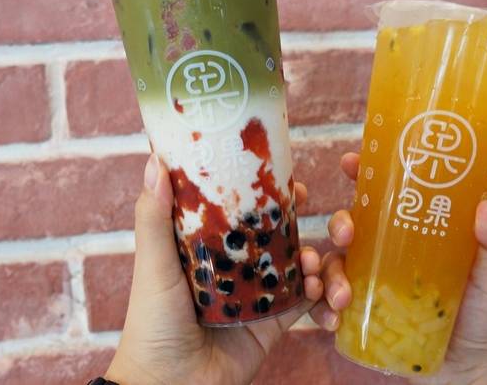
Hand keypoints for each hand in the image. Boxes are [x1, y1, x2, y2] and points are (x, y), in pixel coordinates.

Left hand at [105, 154, 325, 384]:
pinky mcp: (273, 323)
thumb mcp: (154, 266)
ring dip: (320, 263)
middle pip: (283, 234)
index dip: (274, 194)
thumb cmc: (152, 324)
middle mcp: (238, 265)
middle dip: (312, 226)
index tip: (295, 184)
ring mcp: (258, 294)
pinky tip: (324, 296)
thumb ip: (155, 218)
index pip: (247, 209)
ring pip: (302, 266)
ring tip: (315, 271)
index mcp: (211, 246)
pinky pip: (307, 303)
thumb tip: (154, 161)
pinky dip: (322, 297)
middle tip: (334, 225)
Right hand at [313, 153, 486, 384]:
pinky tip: (333, 322)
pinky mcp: (357, 315)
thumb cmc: (480, 313)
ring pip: (330, 265)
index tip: (350, 163)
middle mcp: (383, 251)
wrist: (468, 367)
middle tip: (346, 236)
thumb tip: (485, 209)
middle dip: (338, 224)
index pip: (380, 194)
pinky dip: (321, 311)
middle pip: (347, 224)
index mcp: (409, 231)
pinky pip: (325, 306)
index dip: (361, 173)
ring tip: (342, 298)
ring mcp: (367, 283)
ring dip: (326, 275)